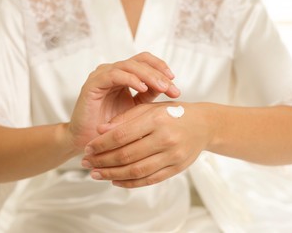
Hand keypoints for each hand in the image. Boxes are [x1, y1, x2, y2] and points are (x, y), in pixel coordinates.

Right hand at [65, 52, 179, 153]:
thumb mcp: (137, 109)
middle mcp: (113, 72)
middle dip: (159, 73)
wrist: (93, 144)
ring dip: (148, 75)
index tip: (175, 84)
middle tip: (173, 87)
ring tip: (162, 87)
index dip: (162, 68)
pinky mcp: (92, 84)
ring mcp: (102, 76)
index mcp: (124, 75)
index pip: (146, 62)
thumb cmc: (114, 127)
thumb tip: (170, 86)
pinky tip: (142, 88)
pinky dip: (130, 79)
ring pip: (129, 65)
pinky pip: (114, 75)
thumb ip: (150, 95)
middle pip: (140, 61)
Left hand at [81, 102, 215, 187]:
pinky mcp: (177, 168)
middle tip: (86, 163)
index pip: (122, 134)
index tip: (87, 148)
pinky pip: (149, 180)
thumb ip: (126, 118)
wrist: (204, 125)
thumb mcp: (151, 109)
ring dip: (112, 174)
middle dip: (102, 160)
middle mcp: (166, 138)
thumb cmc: (174, 114)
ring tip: (97, 174)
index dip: (101, 144)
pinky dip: (130, 183)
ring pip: (136, 171)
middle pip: (126, 154)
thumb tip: (100, 131)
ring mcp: (173, 155)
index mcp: (157, 119)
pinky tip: (116, 180)